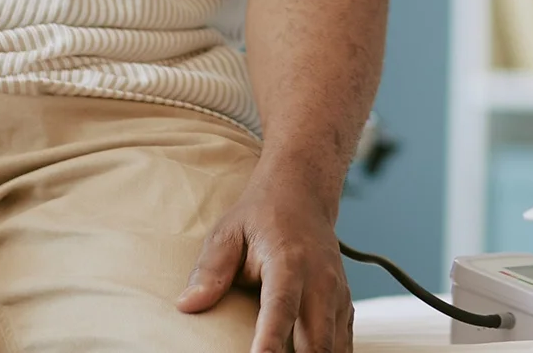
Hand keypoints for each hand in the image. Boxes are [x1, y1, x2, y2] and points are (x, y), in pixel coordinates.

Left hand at [178, 164, 351, 352]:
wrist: (303, 194)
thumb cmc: (260, 216)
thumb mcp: (227, 232)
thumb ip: (210, 269)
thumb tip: (188, 305)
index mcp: (289, 262)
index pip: (281, 309)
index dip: (272, 342)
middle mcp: (321, 281)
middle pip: (316, 341)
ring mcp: (337, 295)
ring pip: (334, 349)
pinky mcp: (344, 306)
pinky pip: (342, 345)